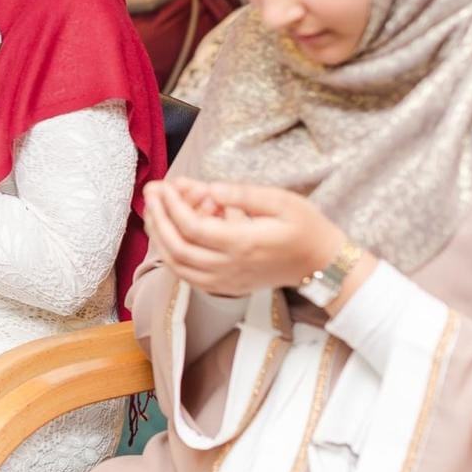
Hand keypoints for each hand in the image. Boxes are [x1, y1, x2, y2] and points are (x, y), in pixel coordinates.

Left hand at [142, 177, 343, 298]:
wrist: (321, 264)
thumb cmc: (305, 227)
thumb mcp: (281, 201)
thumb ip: (243, 195)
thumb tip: (210, 189)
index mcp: (243, 243)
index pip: (193, 228)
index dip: (172, 206)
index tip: (164, 185)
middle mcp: (230, 267)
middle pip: (178, 249)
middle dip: (157, 220)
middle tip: (149, 194)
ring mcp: (226, 281)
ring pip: (178, 266)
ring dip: (159, 238)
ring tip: (153, 211)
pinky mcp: (226, 286)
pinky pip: (188, 276)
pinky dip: (171, 256)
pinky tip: (167, 234)